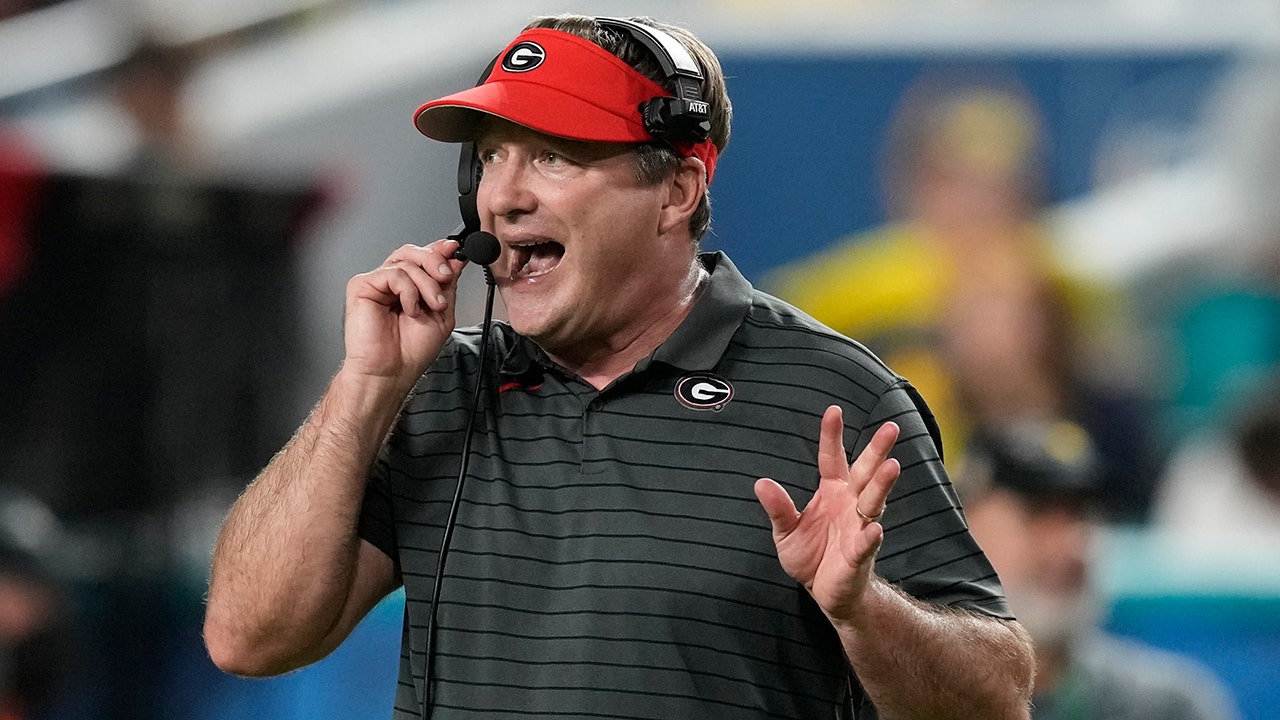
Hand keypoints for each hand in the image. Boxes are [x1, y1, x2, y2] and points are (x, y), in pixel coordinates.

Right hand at [342, 239, 466, 386]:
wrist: (391, 371)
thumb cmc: (411, 351)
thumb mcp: (442, 314)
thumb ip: (447, 285)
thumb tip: (455, 259)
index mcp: (410, 287)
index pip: (423, 258)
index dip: (439, 250)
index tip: (456, 250)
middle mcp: (393, 282)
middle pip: (413, 252)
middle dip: (436, 261)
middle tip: (446, 277)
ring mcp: (377, 283)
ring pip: (406, 261)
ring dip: (427, 283)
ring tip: (432, 305)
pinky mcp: (362, 286)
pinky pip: (392, 273)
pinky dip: (408, 291)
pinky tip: (410, 309)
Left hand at [755, 405, 900, 623]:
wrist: (825, 592)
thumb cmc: (809, 555)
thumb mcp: (785, 531)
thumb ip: (778, 508)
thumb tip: (760, 483)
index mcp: (832, 491)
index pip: (832, 458)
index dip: (832, 436)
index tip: (834, 410)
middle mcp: (850, 503)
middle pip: (865, 472)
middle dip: (877, 450)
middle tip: (891, 427)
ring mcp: (859, 526)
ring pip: (874, 501)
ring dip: (883, 484)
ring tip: (893, 466)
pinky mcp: (860, 554)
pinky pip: (866, 543)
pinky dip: (871, 536)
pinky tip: (875, 529)